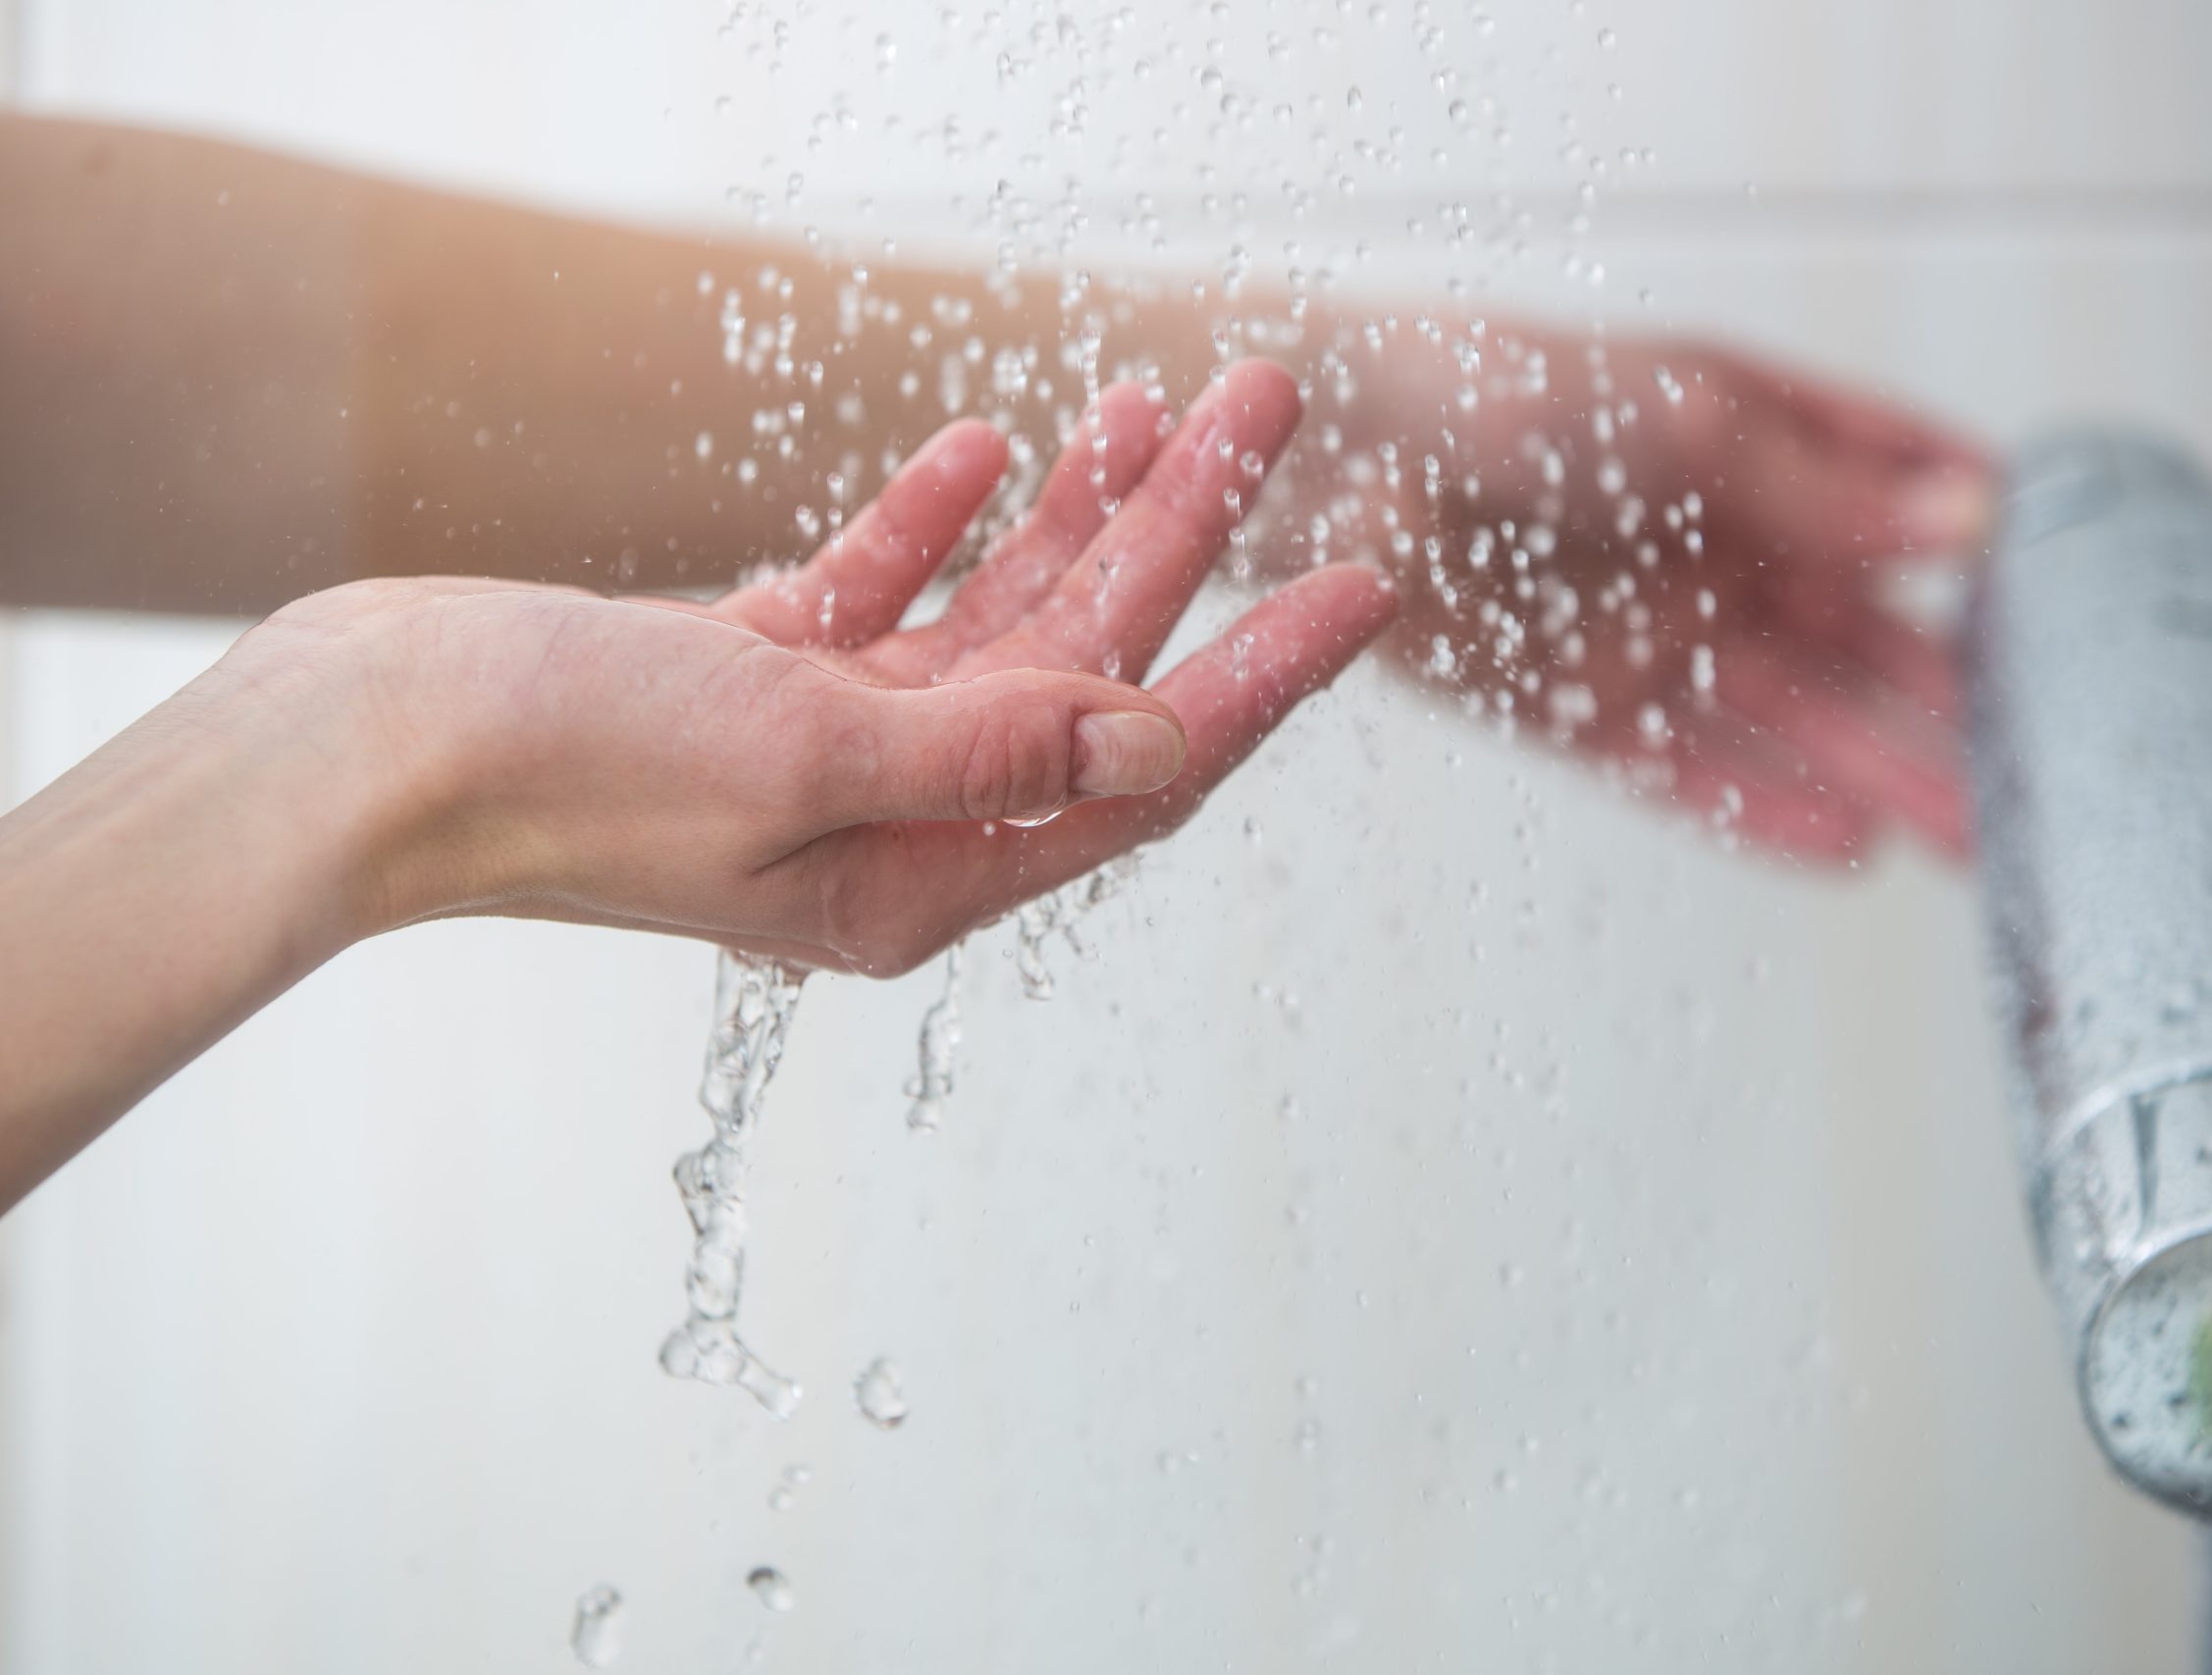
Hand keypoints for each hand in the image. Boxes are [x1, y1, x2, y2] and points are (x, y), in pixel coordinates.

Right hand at [246, 360, 1392, 974]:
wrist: (361, 746)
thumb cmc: (562, 770)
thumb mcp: (802, 756)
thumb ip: (991, 744)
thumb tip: (1158, 740)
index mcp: (923, 874)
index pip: (1142, 772)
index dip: (1261, 675)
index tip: (1363, 584)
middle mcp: (891, 821)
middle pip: (1083, 668)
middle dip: (1180, 536)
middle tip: (1264, 403)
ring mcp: (821, 750)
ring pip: (993, 619)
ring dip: (1076, 511)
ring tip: (1155, 399)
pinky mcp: (749, 681)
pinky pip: (877, 598)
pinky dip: (931, 525)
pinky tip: (985, 450)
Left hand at [1316, 325, 1992, 860]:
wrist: (1340, 452)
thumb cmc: (1504, 390)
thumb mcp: (1687, 421)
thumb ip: (1824, 489)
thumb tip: (1974, 521)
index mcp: (1757, 450)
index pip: (1901, 500)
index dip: (1989, 551)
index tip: (2085, 614)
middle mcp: (1716, 548)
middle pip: (1861, 640)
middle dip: (1953, 707)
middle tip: (2052, 778)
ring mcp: (1652, 632)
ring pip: (1792, 720)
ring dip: (1881, 775)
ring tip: (1976, 839)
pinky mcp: (1578, 705)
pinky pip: (1687, 769)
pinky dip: (1763, 807)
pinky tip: (1848, 849)